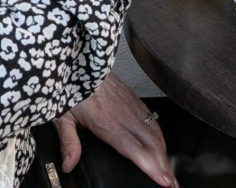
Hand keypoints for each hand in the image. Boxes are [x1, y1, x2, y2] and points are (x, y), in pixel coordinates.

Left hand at [54, 73, 177, 187]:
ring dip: (164, 152)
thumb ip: (68, 142)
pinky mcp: (133, 96)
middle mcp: (122, 112)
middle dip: (163, 164)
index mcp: (105, 120)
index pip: (132, 147)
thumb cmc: (72, 87)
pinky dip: (160, 135)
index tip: (161, 178)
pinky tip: (162, 146)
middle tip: (172, 183)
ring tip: (170, 171)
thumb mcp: (63, 116)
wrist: (81, 60)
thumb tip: (69, 164)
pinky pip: (151, 117)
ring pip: (153, 130)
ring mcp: (130, 103)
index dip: (150, 164)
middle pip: (150, 141)